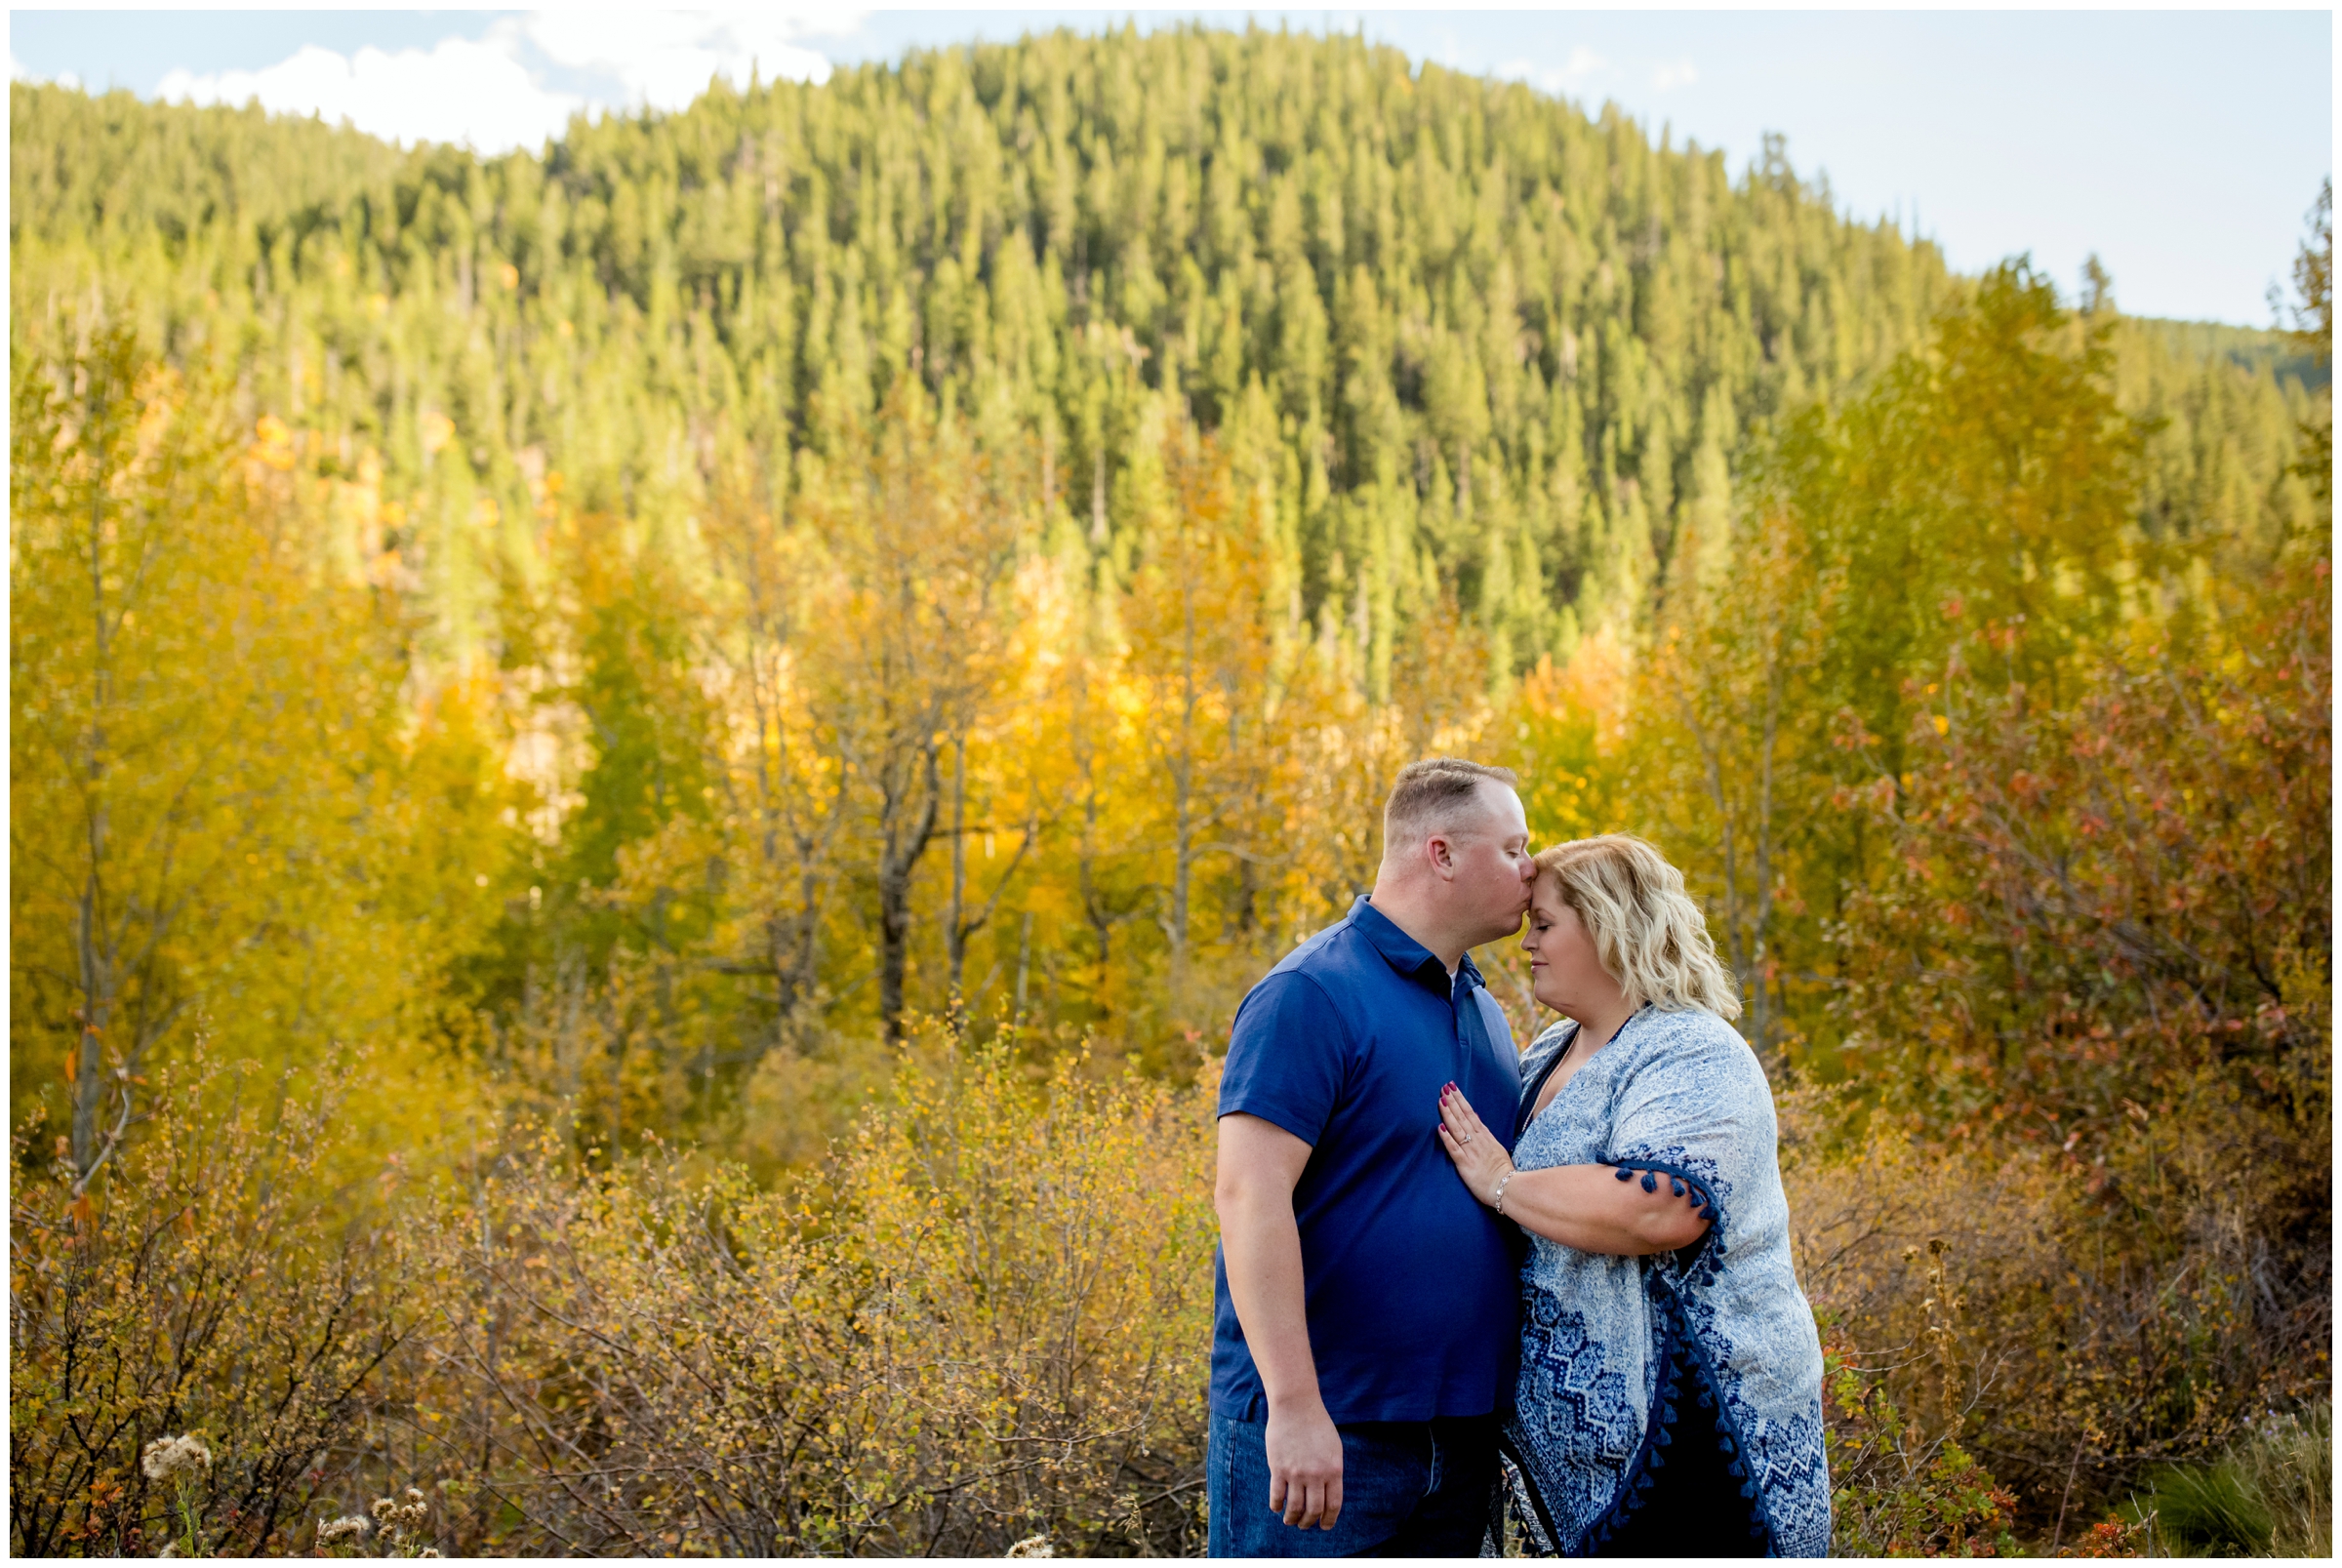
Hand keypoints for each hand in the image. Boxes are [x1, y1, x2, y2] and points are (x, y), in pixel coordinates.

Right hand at [1265, 1400, 1343, 1529]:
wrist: (1296, 1405)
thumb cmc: (1316, 1424)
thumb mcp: (1334, 1448)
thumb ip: (1332, 1471)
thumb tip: (1327, 1493)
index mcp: (1334, 1470)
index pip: (1333, 1505)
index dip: (1329, 1520)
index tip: (1324, 1526)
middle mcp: (1316, 1474)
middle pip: (1314, 1510)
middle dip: (1309, 1522)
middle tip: (1304, 1525)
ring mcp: (1296, 1472)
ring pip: (1295, 1507)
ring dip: (1292, 1519)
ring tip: (1290, 1520)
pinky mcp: (1278, 1468)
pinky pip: (1277, 1495)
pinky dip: (1277, 1506)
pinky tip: (1277, 1507)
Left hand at [1437, 1083, 1513, 1206]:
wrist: (1507, 1188)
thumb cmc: (1502, 1171)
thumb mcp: (1496, 1147)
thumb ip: (1485, 1133)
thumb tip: (1476, 1117)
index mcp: (1485, 1136)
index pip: (1471, 1114)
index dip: (1461, 1100)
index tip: (1452, 1089)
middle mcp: (1477, 1141)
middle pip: (1463, 1117)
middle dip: (1452, 1102)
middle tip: (1443, 1087)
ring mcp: (1471, 1151)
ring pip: (1457, 1129)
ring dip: (1448, 1114)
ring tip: (1440, 1101)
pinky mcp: (1465, 1164)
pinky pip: (1454, 1149)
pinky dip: (1447, 1138)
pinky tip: (1440, 1128)